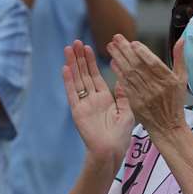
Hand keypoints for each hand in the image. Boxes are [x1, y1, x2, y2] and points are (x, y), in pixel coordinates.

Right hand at [63, 40, 134, 163]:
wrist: (111, 151)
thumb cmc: (120, 136)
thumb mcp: (127, 113)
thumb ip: (124, 96)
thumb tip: (123, 81)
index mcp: (105, 99)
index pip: (96, 76)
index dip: (91, 62)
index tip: (88, 48)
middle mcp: (93, 100)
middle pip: (84, 75)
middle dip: (80, 58)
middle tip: (75, 42)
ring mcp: (84, 104)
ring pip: (77, 80)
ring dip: (73, 64)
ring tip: (68, 49)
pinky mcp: (78, 111)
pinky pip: (72, 93)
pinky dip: (69, 81)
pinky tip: (66, 68)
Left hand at [107, 35, 186, 135]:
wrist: (168, 126)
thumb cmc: (176, 101)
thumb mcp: (183, 79)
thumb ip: (180, 58)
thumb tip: (181, 40)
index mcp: (168, 81)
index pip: (153, 63)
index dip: (142, 52)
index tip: (133, 42)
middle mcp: (156, 87)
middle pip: (138, 65)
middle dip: (125, 50)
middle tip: (116, 38)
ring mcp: (144, 95)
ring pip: (129, 73)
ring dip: (118, 59)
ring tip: (111, 47)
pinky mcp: (135, 102)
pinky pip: (125, 85)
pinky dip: (118, 73)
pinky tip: (112, 63)